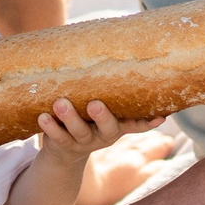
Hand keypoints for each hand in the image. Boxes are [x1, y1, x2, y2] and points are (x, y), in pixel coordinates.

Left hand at [33, 98, 161, 155]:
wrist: (64, 153)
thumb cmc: (86, 117)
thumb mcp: (100, 108)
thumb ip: (109, 90)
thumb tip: (116, 51)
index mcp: (117, 125)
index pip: (136, 124)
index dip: (148, 123)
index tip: (160, 117)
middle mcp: (103, 135)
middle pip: (108, 128)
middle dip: (102, 116)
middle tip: (94, 103)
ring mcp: (83, 142)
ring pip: (79, 132)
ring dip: (70, 118)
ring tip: (60, 103)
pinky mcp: (64, 145)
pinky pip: (58, 137)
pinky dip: (50, 127)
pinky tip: (43, 116)